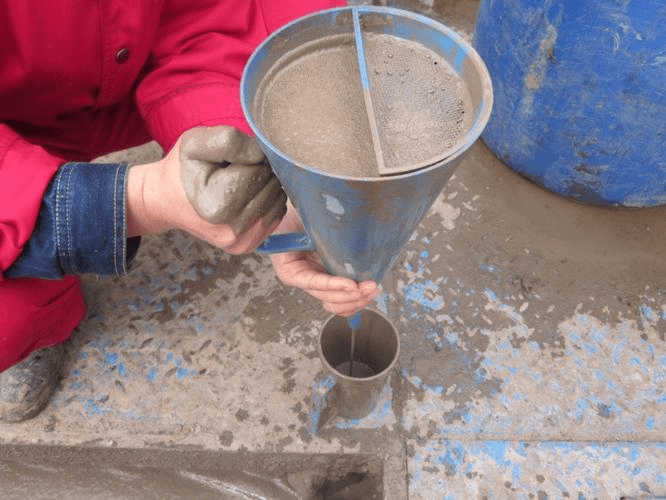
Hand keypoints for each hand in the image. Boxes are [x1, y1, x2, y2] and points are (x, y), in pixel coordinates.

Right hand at [127, 126, 286, 253]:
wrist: (165, 200)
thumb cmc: (182, 169)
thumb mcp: (196, 142)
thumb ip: (230, 141)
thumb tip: (262, 155)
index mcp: (217, 205)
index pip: (258, 172)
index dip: (251, 157)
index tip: (234, 158)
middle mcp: (230, 230)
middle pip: (270, 189)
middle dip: (260, 172)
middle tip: (237, 169)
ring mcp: (239, 242)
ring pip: (277, 203)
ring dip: (266, 187)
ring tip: (240, 182)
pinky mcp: (245, 247)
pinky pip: (274, 217)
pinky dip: (267, 202)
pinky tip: (246, 196)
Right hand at [269, 208, 378, 315]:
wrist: (302, 218)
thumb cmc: (296, 220)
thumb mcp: (298, 222)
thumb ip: (309, 231)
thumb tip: (329, 233)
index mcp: (290, 270)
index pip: (313, 283)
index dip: (333, 285)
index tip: (351, 284)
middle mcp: (305, 280)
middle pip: (327, 297)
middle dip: (350, 295)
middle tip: (368, 286)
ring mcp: (319, 283)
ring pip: (336, 302)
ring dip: (355, 299)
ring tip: (371, 290)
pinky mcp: (331, 280)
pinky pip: (342, 298)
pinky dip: (355, 299)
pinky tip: (367, 294)